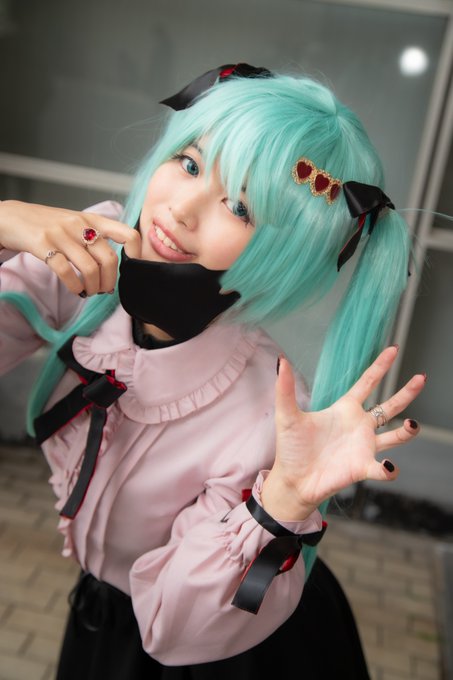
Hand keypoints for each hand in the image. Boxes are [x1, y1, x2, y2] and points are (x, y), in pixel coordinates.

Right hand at [0, 200, 140, 295]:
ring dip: (93, 287)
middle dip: (109, 281)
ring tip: (89, 292)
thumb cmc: (45, 224)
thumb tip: (113, 262)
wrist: (10, 216)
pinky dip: (75, 286)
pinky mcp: (43, 244)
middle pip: (109, 259)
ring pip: (90, 268)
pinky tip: (75, 289)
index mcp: (91, 219)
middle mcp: (79, 224)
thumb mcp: (75, 222)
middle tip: (104, 290)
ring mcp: (61, 233)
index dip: (135, 252)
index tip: (131, 267)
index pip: (127, 233)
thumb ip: (94, 235)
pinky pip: (66, 271)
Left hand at [261, 346, 424, 520]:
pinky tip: (387, 466)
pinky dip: (389, 468)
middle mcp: (359, 426)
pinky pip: (383, 469)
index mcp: (344, 409)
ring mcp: (363, 447)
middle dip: (406, 393)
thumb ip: (285, 388)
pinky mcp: (362, 468)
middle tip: (422, 378)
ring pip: (394, 436)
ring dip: (407, 432)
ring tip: (413, 425)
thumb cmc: (291, 449)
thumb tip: (281, 360)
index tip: (393, 349)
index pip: (367, 382)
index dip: (380, 366)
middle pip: (390, 406)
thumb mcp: (287, 415)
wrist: (292, 481)